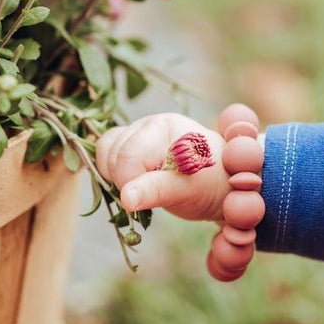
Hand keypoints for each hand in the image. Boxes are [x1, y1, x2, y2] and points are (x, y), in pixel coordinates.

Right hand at [96, 113, 229, 221]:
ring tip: (145, 186)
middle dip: (125, 181)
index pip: (128, 156)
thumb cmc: (206, 185)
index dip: (130, 184)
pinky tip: (133, 181)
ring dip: (117, 176)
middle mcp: (150, 124)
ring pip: (105, 151)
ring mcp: (138, 130)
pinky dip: (111, 170)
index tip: (149, 199)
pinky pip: (105, 151)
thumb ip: (156, 191)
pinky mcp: (129, 140)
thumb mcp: (185, 190)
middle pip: (114, 154)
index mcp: (167, 128)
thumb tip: (126, 199)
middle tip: (151, 193)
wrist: (218, 182)